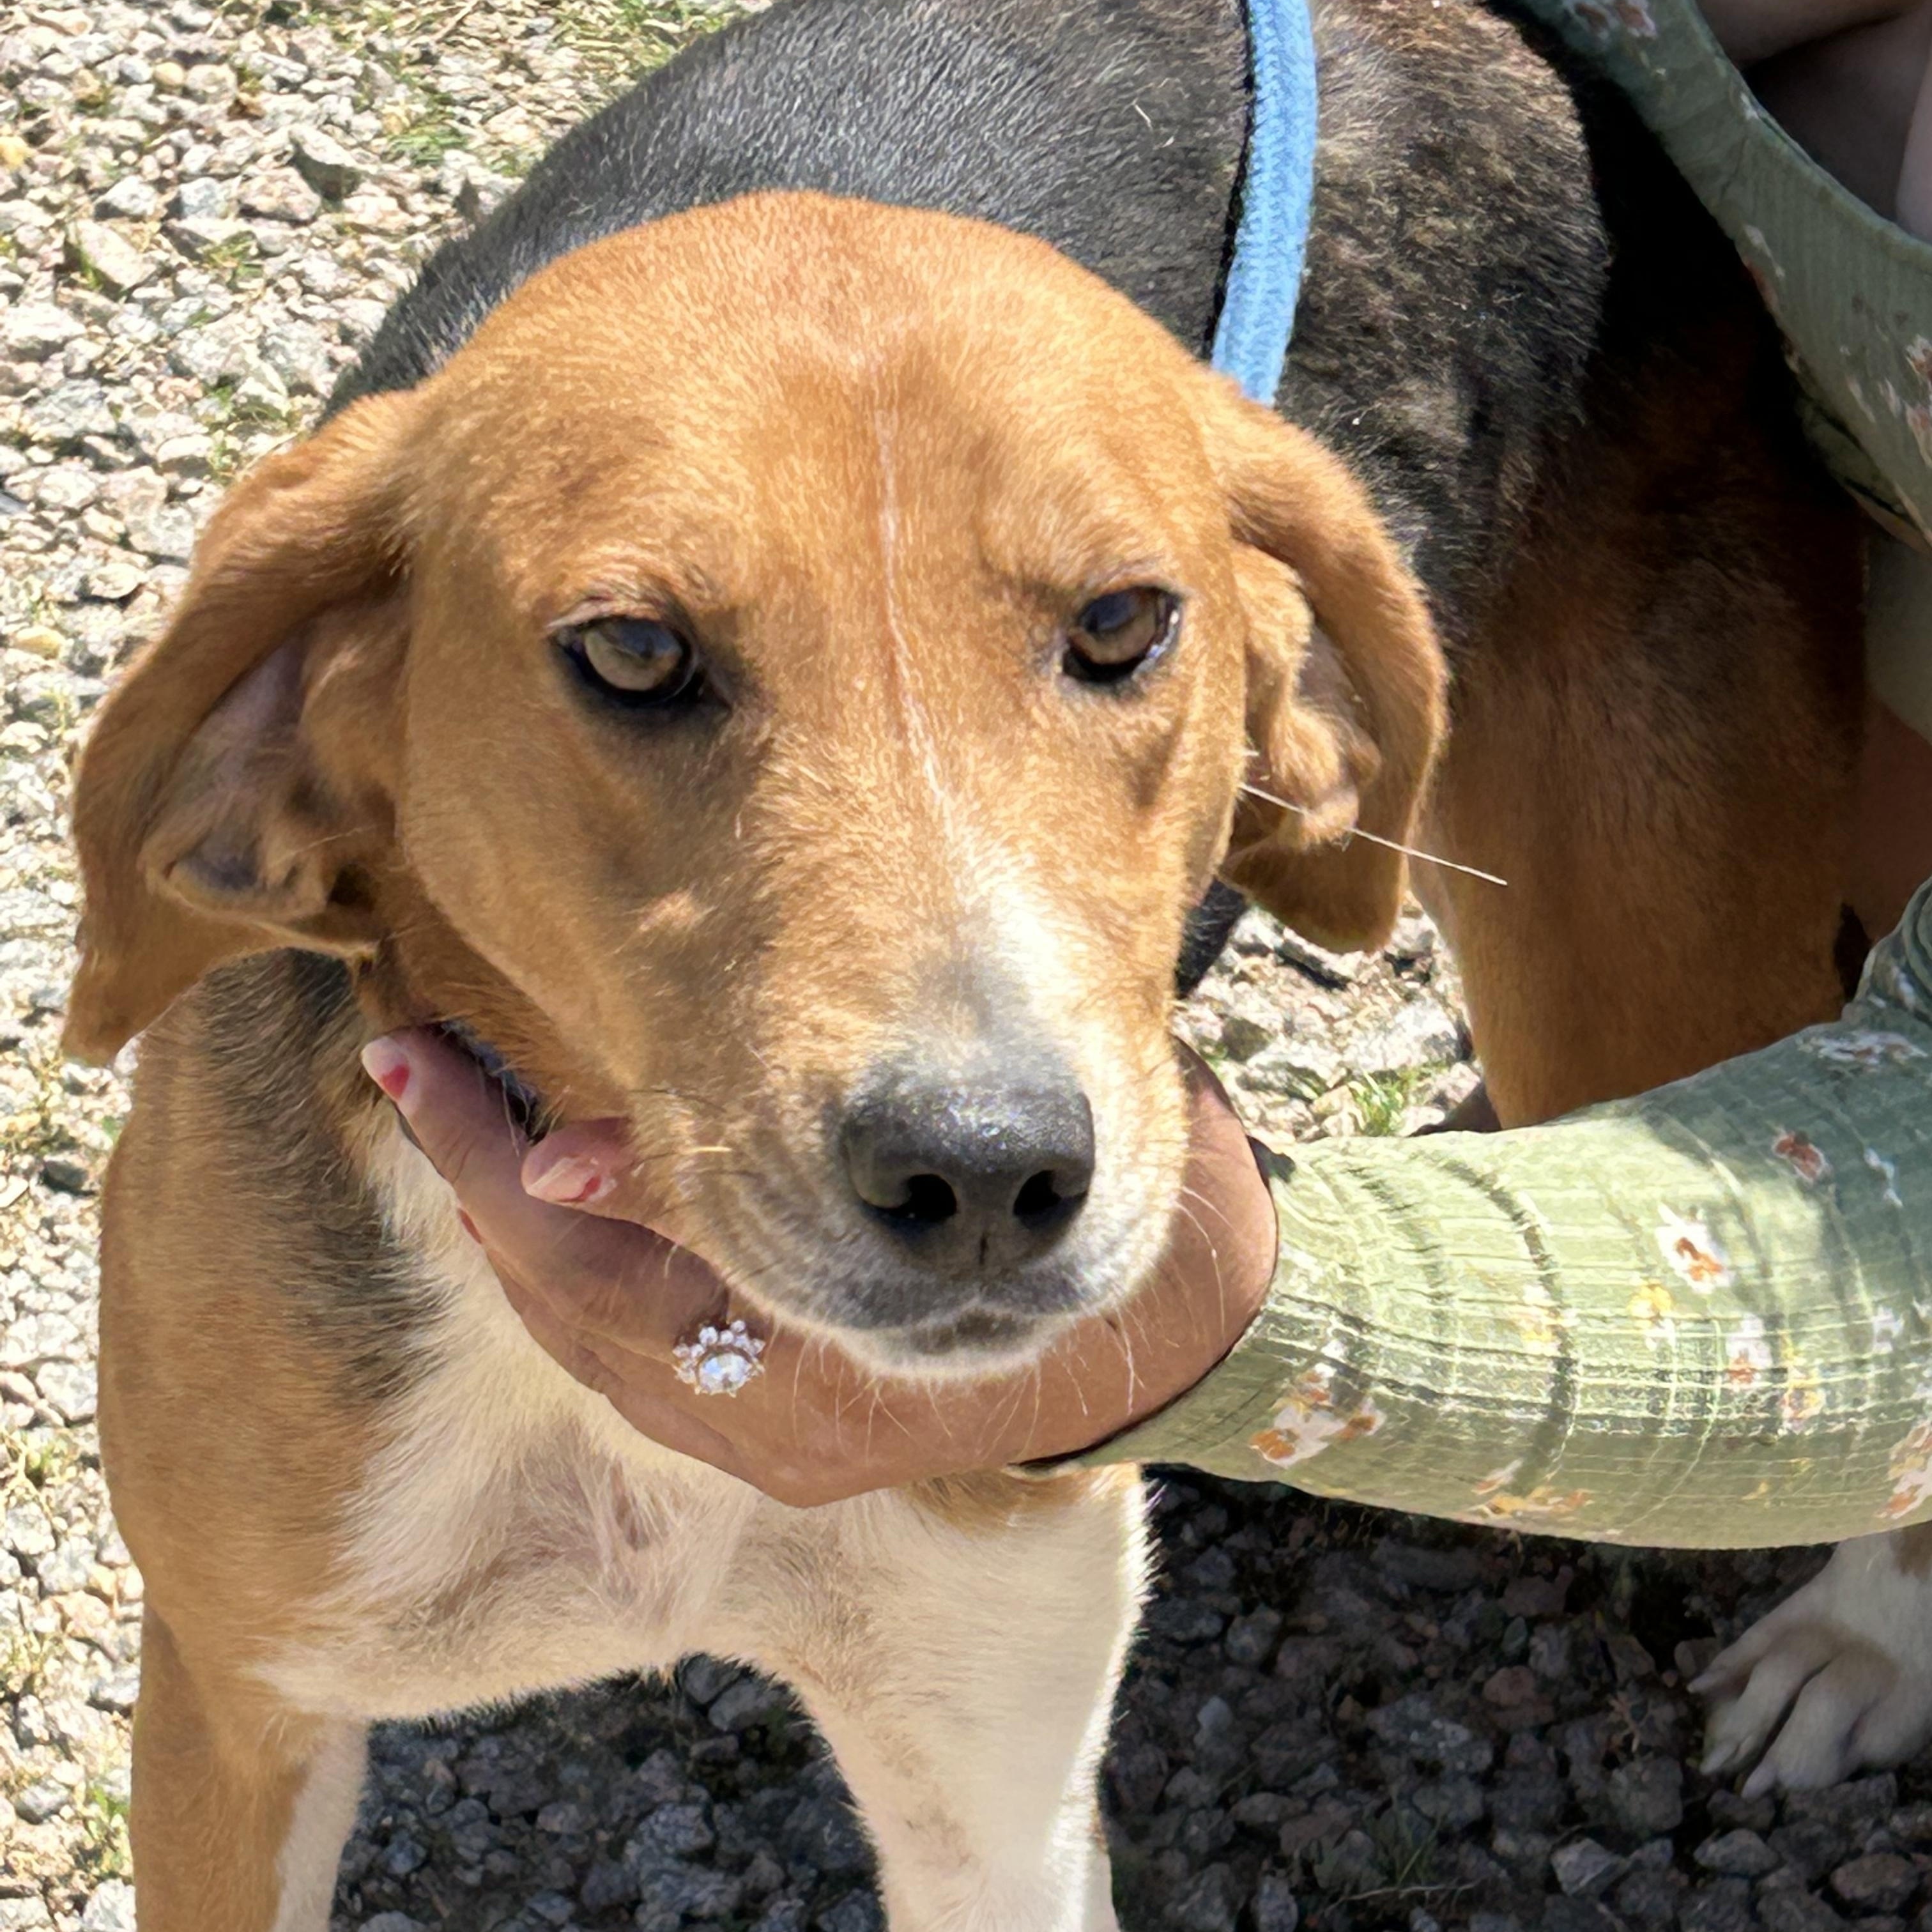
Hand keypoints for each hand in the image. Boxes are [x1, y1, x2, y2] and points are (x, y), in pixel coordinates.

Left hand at [362, 1030, 1276, 1505]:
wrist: (1201, 1325)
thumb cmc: (1094, 1198)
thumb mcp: (948, 1156)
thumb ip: (764, 1172)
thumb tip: (556, 1168)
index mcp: (813, 1375)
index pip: (594, 1272)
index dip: (493, 1168)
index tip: (418, 1061)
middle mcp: (779, 1439)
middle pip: (572, 1323)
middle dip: (480, 1191)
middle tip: (411, 1069)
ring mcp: (785, 1454)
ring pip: (598, 1349)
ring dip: (522, 1236)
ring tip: (463, 1117)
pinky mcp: (794, 1442)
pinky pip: (642, 1362)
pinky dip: (585, 1277)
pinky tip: (563, 1195)